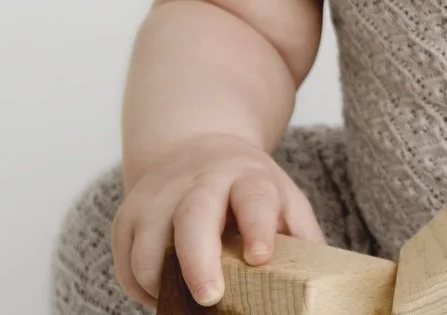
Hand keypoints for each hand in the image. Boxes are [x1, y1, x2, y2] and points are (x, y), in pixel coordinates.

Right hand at [111, 132, 327, 307]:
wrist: (195, 147)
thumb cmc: (249, 188)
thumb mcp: (284, 199)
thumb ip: (301, 236)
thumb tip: (322, 284)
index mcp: (248, 176)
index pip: (254, 197)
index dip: (258, 226)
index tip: (261, 256)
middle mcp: (200, 179)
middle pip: (193, 215)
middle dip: (198, 260)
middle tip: (210, 297)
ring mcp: (158, 194)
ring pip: (148, 243)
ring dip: (161, 281)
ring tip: (182, 301)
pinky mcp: (128, 212)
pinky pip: (124, 259)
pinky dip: (139, 285)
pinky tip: (161, 291)